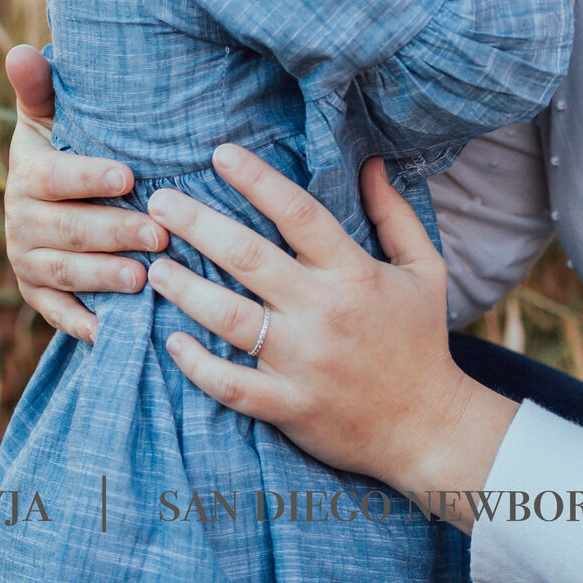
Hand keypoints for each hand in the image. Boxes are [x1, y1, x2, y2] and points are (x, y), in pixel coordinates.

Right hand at [0, 43, 167, 343]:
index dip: (89, 177)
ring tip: (145, 278)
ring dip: (105, 278)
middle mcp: (20, 222)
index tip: (130, 175)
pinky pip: (59, 315)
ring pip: (66, 274)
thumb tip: (21, 50)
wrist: (52, 201)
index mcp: (27, 175)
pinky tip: (116, 331)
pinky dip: (83, 324)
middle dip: (113, 233)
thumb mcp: (52, 117)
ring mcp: (27, 263)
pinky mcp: (39, 297)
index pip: (54, 178)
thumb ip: (41, 87)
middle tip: (159, 234)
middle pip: (67, 230)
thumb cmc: (67, 148)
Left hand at [143, 147, 519, 527]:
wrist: (429, 428)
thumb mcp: (425, 270)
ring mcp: (303, 362)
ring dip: (184, 289)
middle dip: (197, 224)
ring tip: (153, 266)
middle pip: (247, 257)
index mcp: (354, 273)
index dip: (257, 179)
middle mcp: (323, 312)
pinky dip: (197, 365)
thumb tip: (371, 162)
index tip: (220, 153)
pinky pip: (231, 385)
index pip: (298, 213)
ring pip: (228, 318)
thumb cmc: (421, 341)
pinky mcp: (289, 406)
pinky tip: (172, 341)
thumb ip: (394, 215)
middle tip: (159, 202)